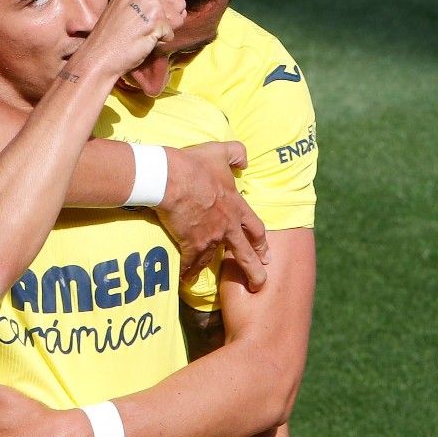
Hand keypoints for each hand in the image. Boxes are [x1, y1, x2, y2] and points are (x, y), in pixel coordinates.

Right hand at [69, 0, 201, 77]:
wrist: (99, 55)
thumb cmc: (115, 35)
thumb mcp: (131, 7)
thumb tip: (181, 9)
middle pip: (180, 2)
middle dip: (168, 20)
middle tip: (141, 27)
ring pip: (180, 17)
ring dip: (165, 30)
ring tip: (141, 33)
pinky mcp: (155, 17)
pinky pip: (172, 32)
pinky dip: (161, 41)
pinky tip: (143, 40)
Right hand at [157, 141, 268, 290]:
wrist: (171, 179)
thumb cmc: (196, 165)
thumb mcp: (219, 152)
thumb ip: (236, 154)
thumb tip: (244, 160)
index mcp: (236, 207)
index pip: (255, 228)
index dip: (260, 241)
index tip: (265, 253)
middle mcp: (226, 227)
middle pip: (245, 254)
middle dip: (254, 271)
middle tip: (259, 284)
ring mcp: (209, 238)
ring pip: (211, 260)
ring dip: (206, 270)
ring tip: (201, 280)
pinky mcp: (190, 245)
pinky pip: (189, 264)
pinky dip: (185, 272)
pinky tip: (182, 279)